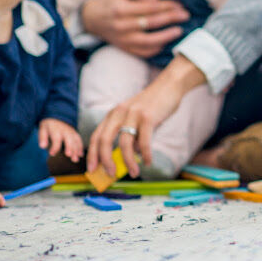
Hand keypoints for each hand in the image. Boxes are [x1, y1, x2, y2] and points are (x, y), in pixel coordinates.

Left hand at [39, 118, 83, 161]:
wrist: (57, 115)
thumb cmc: (49, 124)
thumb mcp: (43, 128)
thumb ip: (42, 137)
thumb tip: (42, 146)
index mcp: (56, 130)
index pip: (56, 139)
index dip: (54, 147)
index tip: (52, 154)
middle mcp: (65, 131)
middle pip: (69, 140)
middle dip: (70, 148)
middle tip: (69, 156)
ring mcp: (71, 132)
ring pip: (75, 141)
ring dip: (76, 150)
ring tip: (75, 159)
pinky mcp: (75, 133)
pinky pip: (79, 140)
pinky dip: (80, 147)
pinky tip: (80, 155)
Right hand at [81, 0, 189, 57]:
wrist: (93, 18)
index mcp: (121, 9)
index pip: (150, 7)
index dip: (167, 6)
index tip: (180, 5)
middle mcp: (121, 26)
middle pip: (152, 23)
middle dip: (171, 19)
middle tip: (186, 15)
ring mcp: (123, 39)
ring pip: (149, 41)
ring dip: (167, 36)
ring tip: (179, 31)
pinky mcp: (125, 48)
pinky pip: (143, 52)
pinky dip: (156, 48)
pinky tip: (167, 42)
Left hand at [87, 55, 207, 177]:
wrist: (169, 86)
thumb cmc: (152, 105)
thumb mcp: (134, 118)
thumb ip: (130, 135)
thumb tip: (128, 157)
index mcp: (113, 114)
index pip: (96, 136)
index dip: (92, 155)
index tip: (92, 169)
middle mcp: (119, 113)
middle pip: (104, 140)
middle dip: (105, 160)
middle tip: (110, 174)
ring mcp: (133, 114)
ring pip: (125, 143)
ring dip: (128, 162)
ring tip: (134, 173)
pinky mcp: (148, 117)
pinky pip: (144, 141)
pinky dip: (145, 155)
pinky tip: (147, 161)